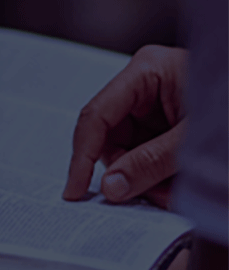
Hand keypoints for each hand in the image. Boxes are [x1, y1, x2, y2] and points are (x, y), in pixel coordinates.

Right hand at [63, 45, 187, 208]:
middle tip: (149, 198)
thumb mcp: (192, 141)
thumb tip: (110, 190)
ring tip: (175, 191)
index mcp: (146, 71)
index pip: (96, 116)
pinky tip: (178, 185)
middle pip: (108, 137)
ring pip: (126, 151)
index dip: (82, 157)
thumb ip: (150, 164)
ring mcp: (154, 104)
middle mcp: (144, 85)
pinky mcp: (164, 123)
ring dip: (146, 179)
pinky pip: (145, 156)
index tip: (76, 193)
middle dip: (126, 172)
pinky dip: (159, 177)